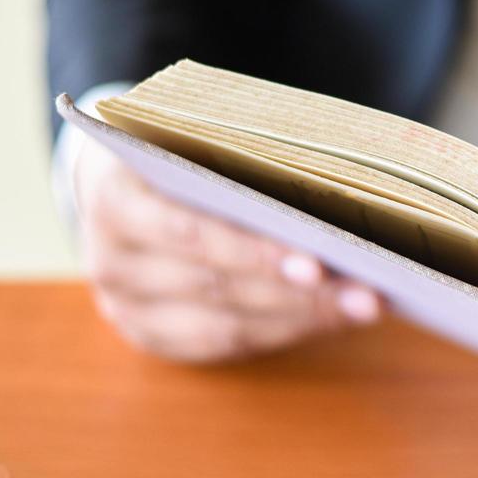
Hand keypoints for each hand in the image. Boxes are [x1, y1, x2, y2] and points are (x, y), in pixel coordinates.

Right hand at [72, 136, 380, 362]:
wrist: (116, 176)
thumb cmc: (176, 145)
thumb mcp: (193, 132)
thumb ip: (246, 154)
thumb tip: (342, 179)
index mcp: (114, 197)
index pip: (189, 233)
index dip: (254, 253)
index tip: (317, 263)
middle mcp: (110, 260)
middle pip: (216, 286)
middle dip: (299, 293)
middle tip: (367, 293)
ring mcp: (126, 305)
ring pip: (225, 324)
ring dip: (303, 317)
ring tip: (363, 306)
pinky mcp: (150, 335)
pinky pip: (225, 345)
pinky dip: (283, 331)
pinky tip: (331, 317)